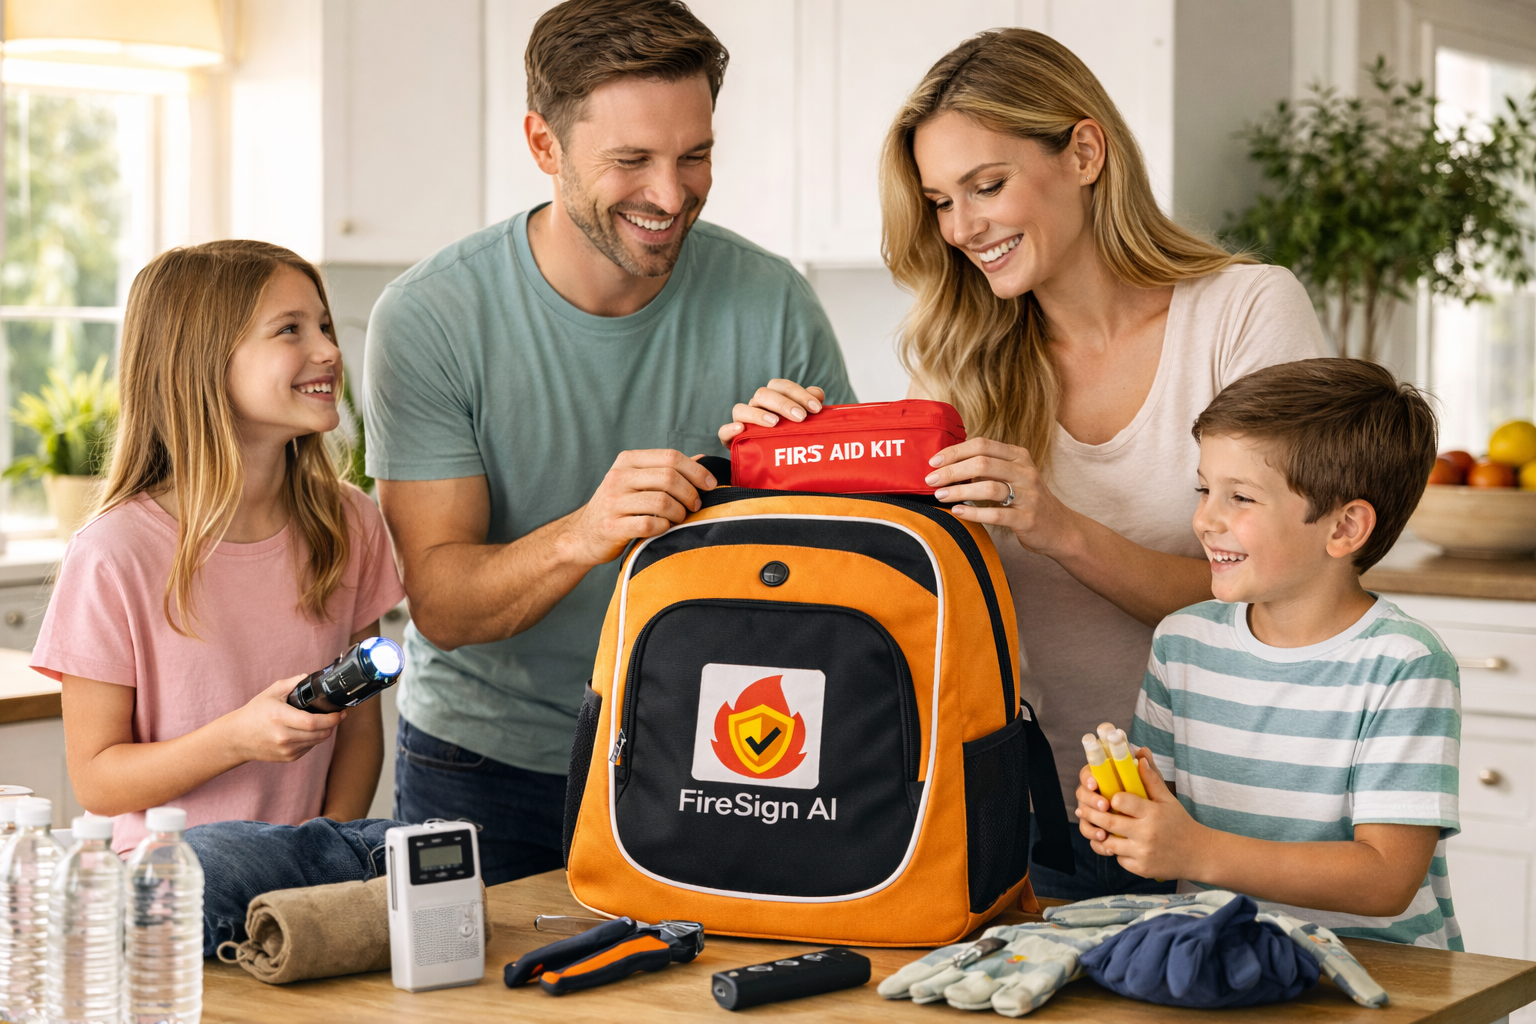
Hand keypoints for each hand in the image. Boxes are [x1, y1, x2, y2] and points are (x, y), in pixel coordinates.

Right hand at [223, 677, 344, 762]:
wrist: (238, 738)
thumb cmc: (255, 713)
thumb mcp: (271, 692)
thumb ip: (292, 683)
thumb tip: (310, 677)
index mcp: (279, 717)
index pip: (313, 722)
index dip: (331, 719)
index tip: (340, 712)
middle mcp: (283, 736)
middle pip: (319, 733)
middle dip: (332, 724)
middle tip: (336, 716)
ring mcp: (286, 749)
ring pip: (317, 741)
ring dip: (325, 732)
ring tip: (323, 721)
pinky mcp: (288, 758)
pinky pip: (309, 748)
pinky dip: (313, 739)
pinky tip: (307, 731)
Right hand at [560, 449, 716, 566]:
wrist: (584, 535)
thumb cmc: (619, 507)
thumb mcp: (638, 482)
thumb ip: (667, 470)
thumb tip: (702, 459)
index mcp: (627, 461)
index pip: (670, 457)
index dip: (696, 470)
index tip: (710, 485)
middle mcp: (618, 477)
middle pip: (669, 477)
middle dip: (690, 493)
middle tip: (695, 506)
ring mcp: (613, 502)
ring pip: (662, 501)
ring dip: (679, 513)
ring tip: (679, 519)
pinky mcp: (612, 526)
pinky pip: (649, 524)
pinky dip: (664, 528)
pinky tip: (664, 529)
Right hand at [717, 379, 825, 445]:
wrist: (771, 463)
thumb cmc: (789, 437)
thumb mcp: (802, 422)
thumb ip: (809, 406)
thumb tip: (817, 393)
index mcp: (772, 397)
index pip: (782, 386)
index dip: (799, 393)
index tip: (816, 408)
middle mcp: (755, 406)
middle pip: (763, 394)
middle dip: (783, 404)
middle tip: (801, 416)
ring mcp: (741, 421)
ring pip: (741, 409)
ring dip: (758, 414)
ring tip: (775, 423)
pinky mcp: (730, 439)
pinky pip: (723, 432)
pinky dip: (730, 429)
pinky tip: (740, 429)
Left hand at [924, 438, 1081, 558]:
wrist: (1060, 528)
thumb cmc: (1027, 500)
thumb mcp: (1013, 476)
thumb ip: (988, 467)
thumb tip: (948, 464)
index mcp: (1019, 456)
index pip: (982, 445)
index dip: (955, 451)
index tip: (934, 461)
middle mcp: (1025, 472)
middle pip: (983, 464)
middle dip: (952, 471)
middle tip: (930, 480)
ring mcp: (1029, 495)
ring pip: (989, 488)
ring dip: (959, 491)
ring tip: (940, 496)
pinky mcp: (1027, 518)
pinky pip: (997, 514)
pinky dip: (974, 512)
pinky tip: (958, 512)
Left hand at [1075, 747, 1203, 879]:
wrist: (1199, 854)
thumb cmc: (1180, 823)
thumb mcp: (1168, 799)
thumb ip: (1151, 778)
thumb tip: (1139, 753)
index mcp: (1152, 813)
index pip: (1121, 802)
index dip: (1111, 798)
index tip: (1106, 796)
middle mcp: (1147, 834)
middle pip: (1109, 823)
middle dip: (1093, 815)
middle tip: (1083, 809)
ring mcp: (1143, 853)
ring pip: (1110, 844)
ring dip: (1101, 835)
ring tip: (1094, 826)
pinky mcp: (1142, 869)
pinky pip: (1119, 859)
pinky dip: (1115, 852)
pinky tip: (1115, 843)